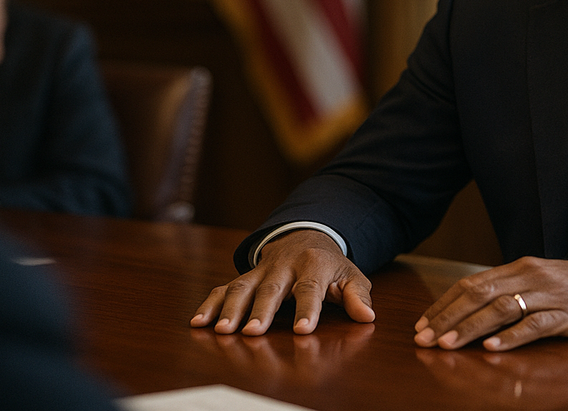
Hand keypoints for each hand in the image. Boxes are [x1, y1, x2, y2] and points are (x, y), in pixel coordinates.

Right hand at [190, 229, 374, 335]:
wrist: (306, 236)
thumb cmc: (330, 264)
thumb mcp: (351, 275)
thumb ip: (358, 295)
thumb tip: (368, 316)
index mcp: (314, 265)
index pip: (310, 288)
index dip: (307, 309)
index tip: (302, 329)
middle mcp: (285, 266)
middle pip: (272, 289)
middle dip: (261, 310)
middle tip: (252, 332)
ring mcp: (262, 270)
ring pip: (244, 286)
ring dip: (230, 308)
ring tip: (223, 330)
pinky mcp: (246, 275)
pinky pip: (224, 287)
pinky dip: (211, 303)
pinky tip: (199, 321)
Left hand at [414, 257, 567, 350]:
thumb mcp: (546, 281)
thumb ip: (515, 289)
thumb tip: (477, 305)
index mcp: (523, 267)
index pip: (473, 282)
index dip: (444, 303)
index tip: (422, 323)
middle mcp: (533, 275)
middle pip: (480, 293)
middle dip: (447, 317)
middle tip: (423, 338)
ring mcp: (552, 294)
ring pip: (501, 308)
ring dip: (470, 328)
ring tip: (447, 345)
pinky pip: (536, 325)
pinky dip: (512, 337)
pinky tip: (493, 348)